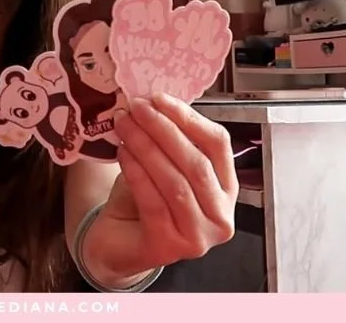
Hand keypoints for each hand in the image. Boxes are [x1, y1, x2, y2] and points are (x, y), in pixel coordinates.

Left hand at [83, 93, 237, 286]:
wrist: (119, 243)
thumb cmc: (144, 200)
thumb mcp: (163, 165)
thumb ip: (168, 140)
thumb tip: (152, 101)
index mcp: (227, 189)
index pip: (218, 145)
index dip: (189, 118)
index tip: (158, 98)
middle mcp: (221, 216)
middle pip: (197, 163)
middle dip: (164, 129)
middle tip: (136, 107)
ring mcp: (199, 236)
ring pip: (175, 182)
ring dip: (147, 146)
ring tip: (124, 124)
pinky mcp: (170, 247)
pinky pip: (153, 200)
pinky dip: (136, 171)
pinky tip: (122, 151)